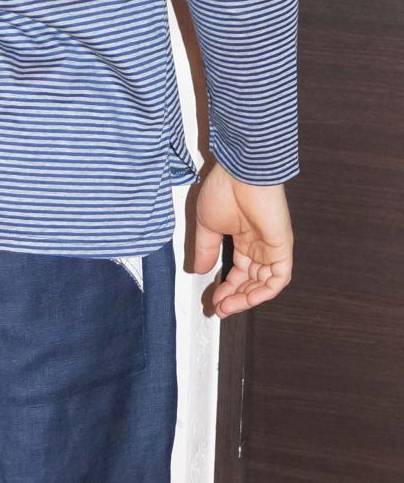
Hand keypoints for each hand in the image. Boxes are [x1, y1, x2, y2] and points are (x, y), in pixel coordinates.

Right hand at [193, 160, 292, 316]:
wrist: (241, 173)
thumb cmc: (224, 189)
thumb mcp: (207, 225)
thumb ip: (205, 250)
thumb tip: (200, 270)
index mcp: (243, 238)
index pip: (239, 272)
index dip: (226, 288)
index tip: (212, 300)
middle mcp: (259, 245)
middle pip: (251, 281)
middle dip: (234, 298)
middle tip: (219, 309)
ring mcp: (271, 246)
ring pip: (264, 284)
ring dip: (246, 299)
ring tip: (226, 306)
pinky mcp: (282, 247)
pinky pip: (279, 278)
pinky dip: (264, 293)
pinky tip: (246, 299)